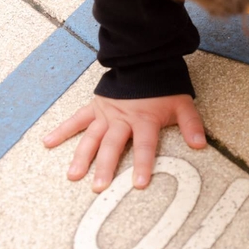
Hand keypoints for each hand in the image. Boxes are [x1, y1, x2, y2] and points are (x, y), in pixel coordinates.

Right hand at [43, 94, 206, 191]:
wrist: (146, 61)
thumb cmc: (164, 87)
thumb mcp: (182, 104)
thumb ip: (191, 125)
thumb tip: (200, 145)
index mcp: (144, 120)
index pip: (145, 145)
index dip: (143, 164)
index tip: (139, 184)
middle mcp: (122, 119)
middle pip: (112, 145)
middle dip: (105, 167)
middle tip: (99, 187)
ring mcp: (106, 113)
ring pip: (91, 137)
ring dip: (81, 156)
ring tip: (73, 175)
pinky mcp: (95, 107)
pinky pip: (76, 120)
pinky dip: (61, 130)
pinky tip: (47, 142)